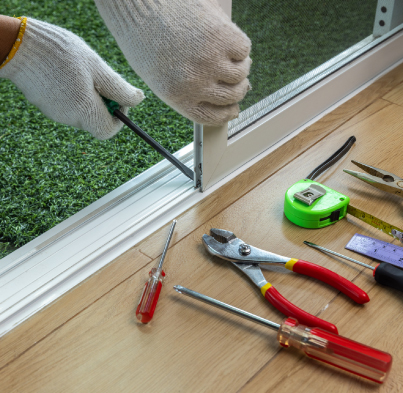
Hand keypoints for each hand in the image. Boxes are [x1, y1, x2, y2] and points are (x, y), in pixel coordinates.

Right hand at [0, 18, 143, 139]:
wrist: (19, 45)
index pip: (108, 131)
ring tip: (81, 74)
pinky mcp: (46, 106)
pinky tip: (67, 75)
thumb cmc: (61, 53)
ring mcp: (56, 114)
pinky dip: (74, 95)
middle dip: (104, 104)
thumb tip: (138, 100)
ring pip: (83, 113)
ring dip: (89, 98)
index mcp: (85, 111)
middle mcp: (70, 119)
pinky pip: (68, 106)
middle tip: (99, 80)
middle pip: (96, 121)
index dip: (119, 118)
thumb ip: (119, 87)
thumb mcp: (97, 67)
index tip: (119, 99)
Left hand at [94, 0, 251, 125]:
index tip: (234, 109)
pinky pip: (244, 49)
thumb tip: (227, 104)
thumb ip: (191, 93)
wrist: (142, 4)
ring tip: (226, 54)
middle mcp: (196, 84)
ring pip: (241, 73)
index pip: (213, 117)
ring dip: (240, 65)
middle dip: (237, 88)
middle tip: (235, 78)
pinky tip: (225, 38)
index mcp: (178, 97)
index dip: (227, 113)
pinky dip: (239, 45)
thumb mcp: (163, 77)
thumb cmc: (148, 40)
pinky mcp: (222, 37)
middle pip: (232, 96)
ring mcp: (210, 61)